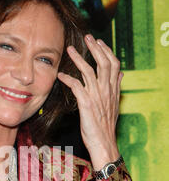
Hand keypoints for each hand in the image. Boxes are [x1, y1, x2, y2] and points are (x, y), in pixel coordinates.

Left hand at [57, 34, 122, 169]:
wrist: (104, 143)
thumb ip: (115, 88)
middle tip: (88, 37)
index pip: (114, 64)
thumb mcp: (114, 105)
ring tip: (69, 50)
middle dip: (95, 48)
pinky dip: (68, 78)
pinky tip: (61, 75)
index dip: (107, 51)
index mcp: (113, 89)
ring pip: (88, 71)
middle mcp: (106, 90)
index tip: (100, 42)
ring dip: (78, 58)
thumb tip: (120, 74)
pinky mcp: (86, 103)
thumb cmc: (105, 126)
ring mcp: (96, 96)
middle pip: (103, 62)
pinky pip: (76, 86)